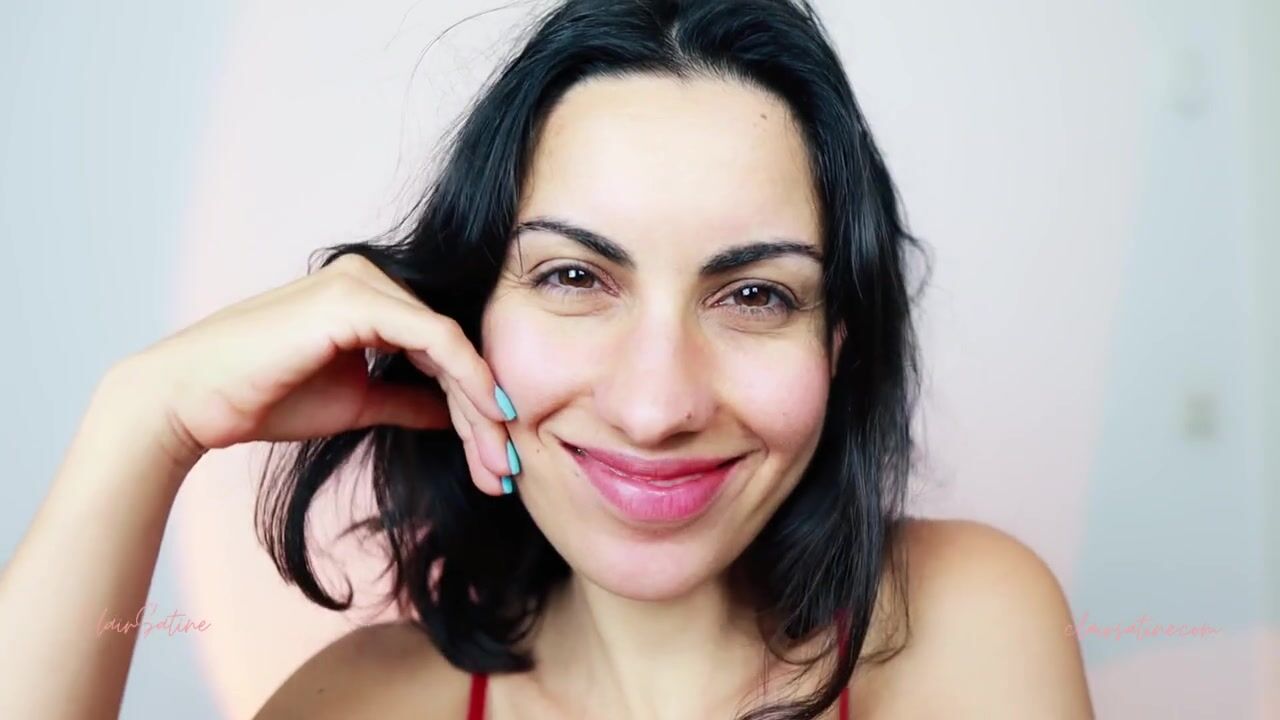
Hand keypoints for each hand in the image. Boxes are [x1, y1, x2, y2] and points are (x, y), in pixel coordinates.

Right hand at [116, 253, 516, 493]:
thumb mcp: (358, 402)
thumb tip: (454, 415)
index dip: (475, 405)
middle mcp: (372, 279)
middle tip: (508, 467)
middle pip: (453, 347)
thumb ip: (408, 400)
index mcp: (370, 297)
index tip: (499, 457)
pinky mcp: (356, 298)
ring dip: (481, 406)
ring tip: (500, 458)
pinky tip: (488, 415)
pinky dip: (466, 376)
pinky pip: (434, 337)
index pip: (442, 349)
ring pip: (451, 344)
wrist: (194, 401)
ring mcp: (364, 282)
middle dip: (486, 413)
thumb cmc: (264, 398)